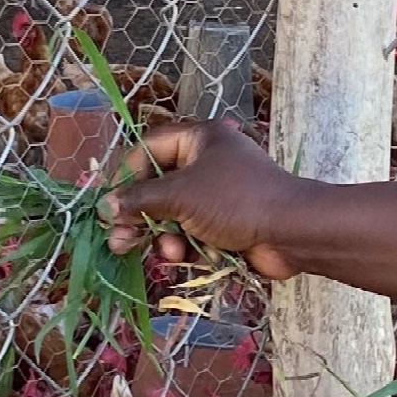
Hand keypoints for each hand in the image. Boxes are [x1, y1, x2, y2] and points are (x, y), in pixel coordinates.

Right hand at [101, 119, 307, 280]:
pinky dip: (186, 246)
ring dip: (164, 236)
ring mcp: (218, 195)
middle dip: (139, 216)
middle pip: (158, 188)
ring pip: (173, 216)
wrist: (291, 232)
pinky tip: (185, 257)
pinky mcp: (226, 224)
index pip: (148, 149)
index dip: (125, 175)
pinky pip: (193, 233)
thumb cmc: (235, 200)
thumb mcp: (180, 195)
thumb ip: (139, 200)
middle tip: (118, 240)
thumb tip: (105, 206)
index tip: (108, 202)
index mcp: (199, 138)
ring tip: (167, 253)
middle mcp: (208, 162)